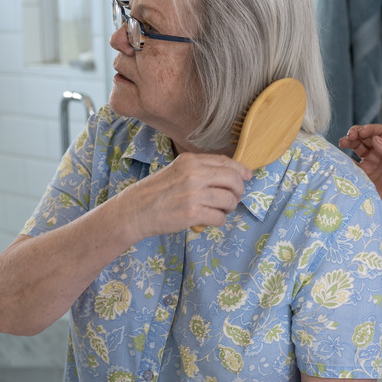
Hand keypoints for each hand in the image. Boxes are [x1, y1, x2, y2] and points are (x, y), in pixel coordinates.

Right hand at [113, 152, 251, 236]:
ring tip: (218, 211)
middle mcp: (193, 174)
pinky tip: (209, 220)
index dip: (241, 170)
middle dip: (238, 191)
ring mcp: (193, 194)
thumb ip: (200, 170)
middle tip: (232, 199)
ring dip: (229, 208)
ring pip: (230, 200)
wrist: (134, 211)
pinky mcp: (192, 213)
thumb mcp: (176, 171)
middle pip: (233, 180)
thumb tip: (232, 174)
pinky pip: (220, 218)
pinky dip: (218, 221)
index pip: (226, 162)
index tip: (247, 177)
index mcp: (190, 160)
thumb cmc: (156, 193)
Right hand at [338, 124, 381, 213]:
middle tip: (349, 136)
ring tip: (343, 142)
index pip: (379, 132)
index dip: (369, 129)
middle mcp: (380, 152)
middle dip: (356, 133)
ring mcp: (370, 162)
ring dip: (349, 142)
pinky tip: (340, 155)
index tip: (361, 132)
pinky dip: (345, 157)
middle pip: (366, 137)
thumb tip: (376, 139)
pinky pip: (351, 162)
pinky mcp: (362, 173)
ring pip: (357, 146)